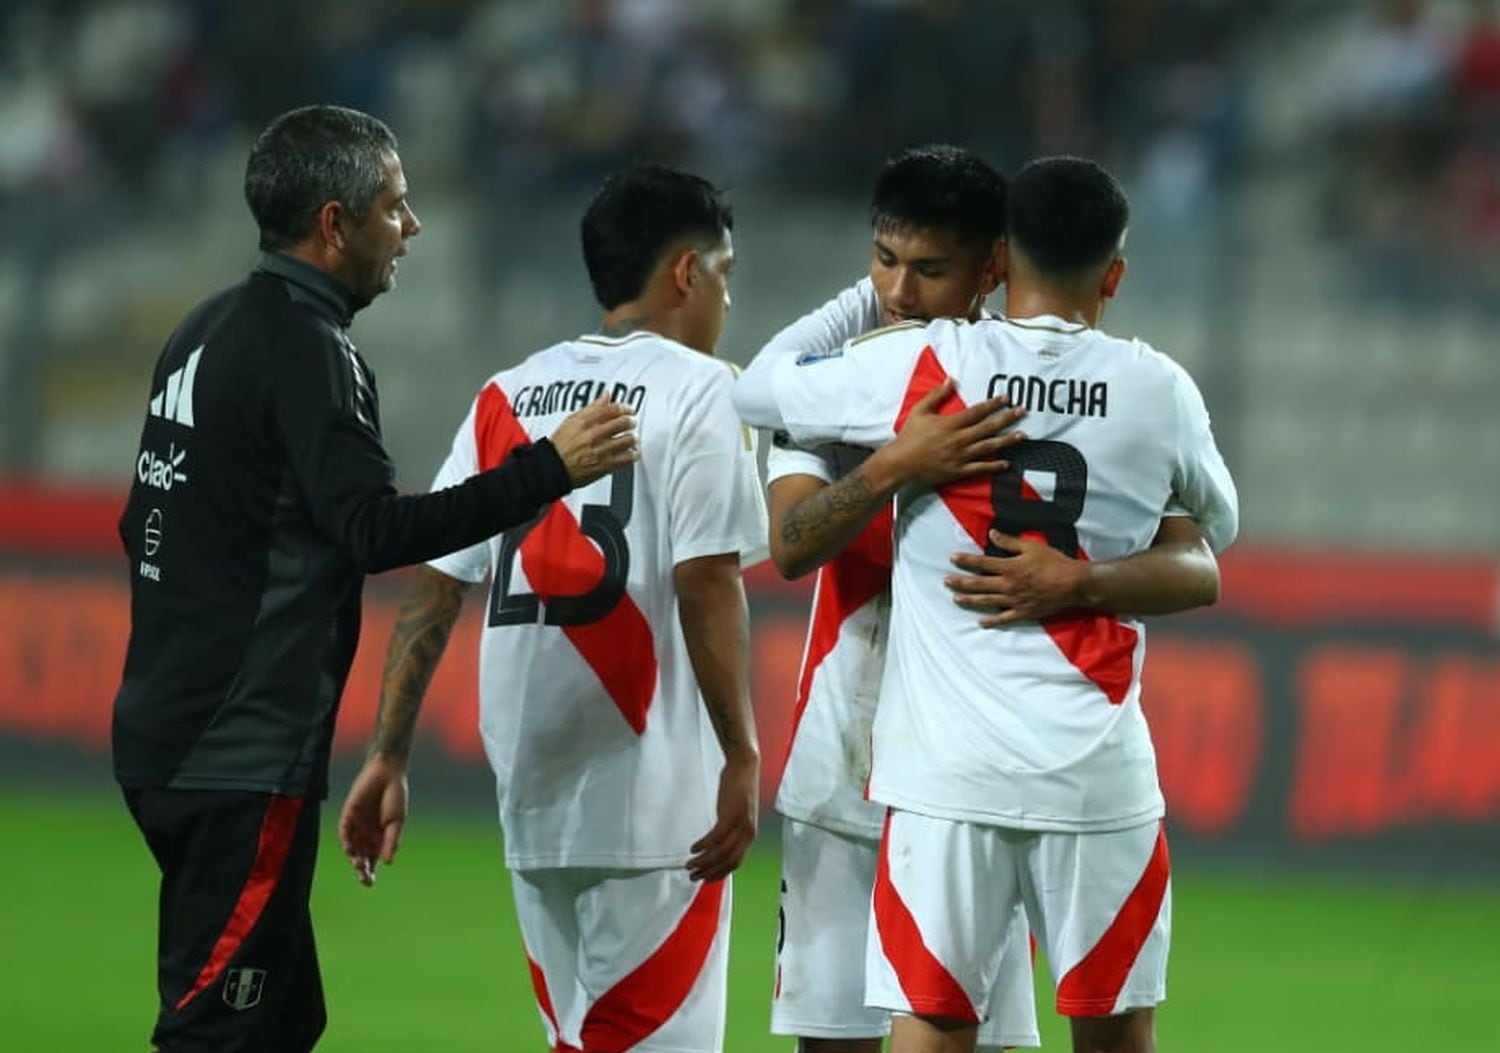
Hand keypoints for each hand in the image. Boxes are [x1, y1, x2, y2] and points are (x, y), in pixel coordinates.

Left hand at [338, 753, 408, 886]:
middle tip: (364, 878)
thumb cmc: (395, 796)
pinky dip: (346, 842)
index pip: (372, 860)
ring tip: (359, 865)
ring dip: (354, 858)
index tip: (370, 883)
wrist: (387, 773)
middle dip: (361, 869)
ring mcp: (356, 825)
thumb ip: (391, 841)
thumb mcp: (397, 822)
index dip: (370, 872)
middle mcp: (366, 834)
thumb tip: (387, 863)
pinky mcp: (348, 815)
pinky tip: (350, 850)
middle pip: (361, 857)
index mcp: (379, 838)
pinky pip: (344, 832)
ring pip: (351, 847)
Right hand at [551, 397, 637, 486]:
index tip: (628, 410)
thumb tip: (606, 396)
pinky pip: (628, 458)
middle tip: (632, 423)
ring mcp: (601, 450)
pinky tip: (631, 452)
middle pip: (624, 423)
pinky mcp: (606, 466)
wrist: (554, 468)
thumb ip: (592, 408)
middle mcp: (595, 435)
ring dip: (633, 438)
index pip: (613, 409)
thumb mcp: (572, 420)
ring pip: (629, 440)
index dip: (625, 408)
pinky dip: (633, 454)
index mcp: (586, 421)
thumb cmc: (561, 445)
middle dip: (631, 421)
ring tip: (631, 438)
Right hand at [687, 754, 758, 881]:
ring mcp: (740, 825)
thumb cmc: (739, 788)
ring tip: (689, 865)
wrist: (744, 766)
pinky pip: (715, 837)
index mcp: (749, 835)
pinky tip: (693, 848)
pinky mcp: (730, 815)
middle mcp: (747, 833)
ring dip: (703, 861)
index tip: (706, 879)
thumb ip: (731, 829)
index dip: (720, 874)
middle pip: (728, 862)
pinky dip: (703, 845)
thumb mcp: (737, 813)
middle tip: (693, 876)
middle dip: (709, 872)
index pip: (736, 863)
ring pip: (721, 852)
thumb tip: (717, 843)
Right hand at [881, 380, 1025, 487]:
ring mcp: (959, 456)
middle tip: (1022, 411)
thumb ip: (937, 395)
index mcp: (949, 424)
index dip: (992, 404)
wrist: (900, 463)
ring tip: (1022, 435)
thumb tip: (951, 379)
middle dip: (1006, 418)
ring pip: (988, 447)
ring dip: (1006, 441)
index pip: (976, 412)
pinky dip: (993, 466)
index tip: (1006, 398)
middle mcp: (958, 440)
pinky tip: (1006, 463)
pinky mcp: (958, 471)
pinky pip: (979, 468)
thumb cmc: (909, 436)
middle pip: (987, 427)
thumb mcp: (920, 411)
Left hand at [945, 529, 1087, 626]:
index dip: (966, 560)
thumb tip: (991, 534)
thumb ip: (1009, 542)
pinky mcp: (1023, 612)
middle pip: (979, 583)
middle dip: (960, 582)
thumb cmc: (1054, 562)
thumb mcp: (1031, 547)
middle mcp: (1008, 585)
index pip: (981, 563)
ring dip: (970, 599)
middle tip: (945, 581)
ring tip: (956, 598)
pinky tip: (981, 622)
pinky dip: (991, 621)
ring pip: (987, 601)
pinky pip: (1004, 618)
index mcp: (1009, 567)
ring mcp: (1014, 600)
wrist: (1073, 584)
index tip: (952, 558)